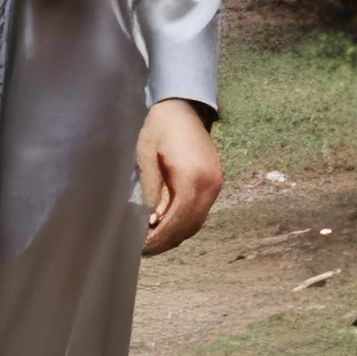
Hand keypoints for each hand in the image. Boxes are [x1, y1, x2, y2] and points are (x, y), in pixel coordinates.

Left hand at [135, 98, 221, 256]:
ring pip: (197, 221)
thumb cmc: (160, 128)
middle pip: (190, 226)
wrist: (183, 106)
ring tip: (151, 241)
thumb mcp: (147, 157)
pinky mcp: (214, 182)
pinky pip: (200, 210)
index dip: (159, 237)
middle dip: (166, 241)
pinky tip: (165, 224)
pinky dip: (184, 222)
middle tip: (143, 249)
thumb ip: (150, 190)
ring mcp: (216, 184)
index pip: (177, 220)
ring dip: (175, 234)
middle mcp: (210, 185)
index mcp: (193, 179)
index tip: (141, 246)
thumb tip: (149, 221)